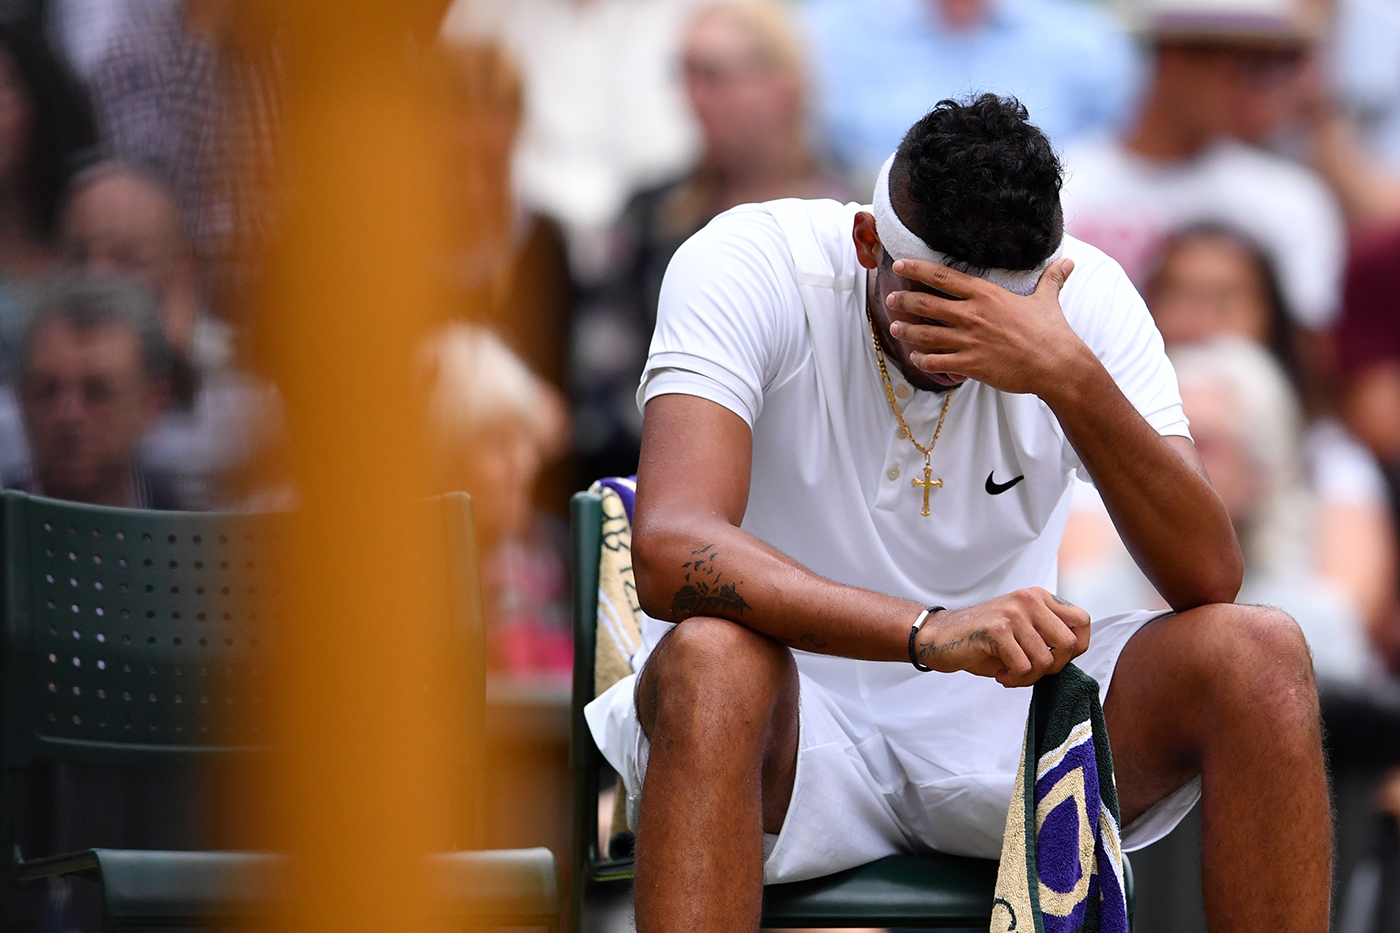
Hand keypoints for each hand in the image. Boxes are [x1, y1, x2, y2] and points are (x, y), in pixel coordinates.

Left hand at [885, 257, 1092, 398]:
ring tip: (896, 329)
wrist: (1056, 365)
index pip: (942, 276)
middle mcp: (972, 314)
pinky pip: (936, 362)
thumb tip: (1067, 263)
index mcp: (986, 294)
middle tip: (890, 300)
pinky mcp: (970, 364)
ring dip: (906, 331)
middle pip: (925, 304)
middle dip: (902, 301)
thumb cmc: (1052, 332)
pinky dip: (922, 360)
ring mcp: (968, 340)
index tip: (900, 265)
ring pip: (924, 334)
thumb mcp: (1048, 299)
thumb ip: (1051, 279)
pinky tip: (916, 359)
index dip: (916, 269)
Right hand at [914, 588, 1090, 687]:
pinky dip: (1014, 679)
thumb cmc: (981, 640)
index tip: (1053, 659)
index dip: (1076, 649)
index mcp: (1038, 597)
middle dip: (1053, 667)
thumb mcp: (1021, 632)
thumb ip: (1047, 638)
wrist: (938, 637)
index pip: (1082, 622)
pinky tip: (1001, 674)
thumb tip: (1072, 660)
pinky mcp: (997, 629)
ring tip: (1011, 673)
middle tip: (1030, 671)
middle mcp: (1029, 599)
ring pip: (1045, 659)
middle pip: (1070, 643)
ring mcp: (1013, 613)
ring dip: (1029, 677)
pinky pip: (1023, 666)